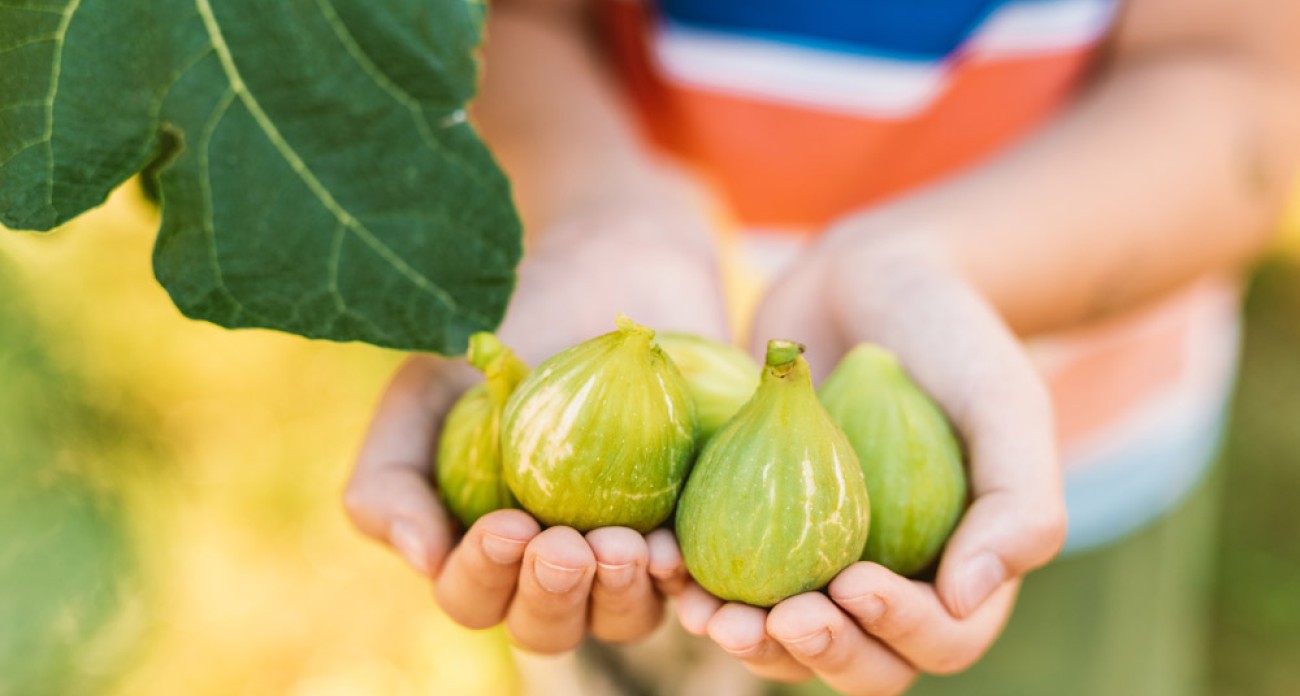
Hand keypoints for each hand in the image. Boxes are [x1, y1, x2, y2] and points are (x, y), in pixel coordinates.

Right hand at [343, 173, 725, 652]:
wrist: (608, 265)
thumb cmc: (506, 330)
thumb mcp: (427, 388)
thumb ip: (391, 471)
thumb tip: (422, 557)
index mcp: (485, 544)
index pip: (475, 595)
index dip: (484, 577)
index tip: (507, 527)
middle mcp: (554, 562)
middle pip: (547, 624)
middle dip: (552, 597)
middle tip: (566, 546)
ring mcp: (626, 549)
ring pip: (621, 617)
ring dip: (618, 597)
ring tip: (624, 547)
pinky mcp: (692, 523)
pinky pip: (692, 577)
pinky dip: (681, 577)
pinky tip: (674, 549)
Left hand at [680, 218, 1066, 692]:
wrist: (870, 279)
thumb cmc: (951, 335)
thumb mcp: (1003, 401)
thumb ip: (1017, 500)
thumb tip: (971, 599)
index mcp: (962, 571)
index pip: (940, 639)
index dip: (901, 631)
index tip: (854, 583)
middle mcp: (891, 581)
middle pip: (859, 661)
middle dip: (817, 652)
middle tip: (774, 620)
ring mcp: (819, 561)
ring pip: (785, 640)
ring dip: (747, 641)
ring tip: (706, 613)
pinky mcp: (757, 527)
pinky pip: (730, 579)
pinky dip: (699, 586)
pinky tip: (669, 567)